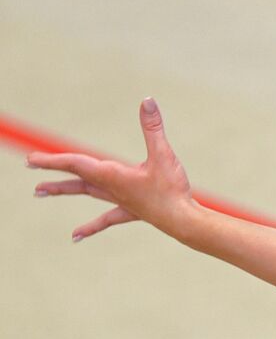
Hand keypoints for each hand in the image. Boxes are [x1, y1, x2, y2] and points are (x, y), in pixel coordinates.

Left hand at [27, 97, 198, 241]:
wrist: (182, 221)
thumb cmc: (171, 190)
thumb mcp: (163, 155)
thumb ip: (153, 128)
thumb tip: (147, 101)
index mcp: (112, 175)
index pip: (76, 163)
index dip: (53, 160)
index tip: (31, 160)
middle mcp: (110, 187)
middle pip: (75, 177)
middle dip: (52, 171)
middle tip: (29, 166)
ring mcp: (119, 200)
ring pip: (86, 192)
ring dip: (63, 189)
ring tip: (39, 192)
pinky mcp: (131, 211)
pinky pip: (106, 218)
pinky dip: (90, 227)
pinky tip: (74, 236)